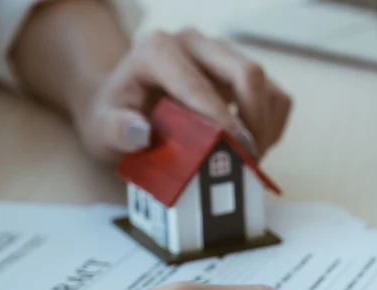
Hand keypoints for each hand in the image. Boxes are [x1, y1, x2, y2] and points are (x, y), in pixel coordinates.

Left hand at [72, 28, 290, 161]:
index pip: (198, 84)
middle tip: (248, 159)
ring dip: (264, 127)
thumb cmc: (118, 117)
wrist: (126, 106)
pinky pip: (275, 96)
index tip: (237, 150)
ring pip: (265, 85)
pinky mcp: (243, 73)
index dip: (221, 119)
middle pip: (246, 72)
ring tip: (249, 159)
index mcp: (158, 50)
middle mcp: (194, 43)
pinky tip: (251, 147)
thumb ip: (116, 130)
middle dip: (254, 120)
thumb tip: (140, 133)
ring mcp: (223, 55)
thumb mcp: (101, 128)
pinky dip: (271, 127)